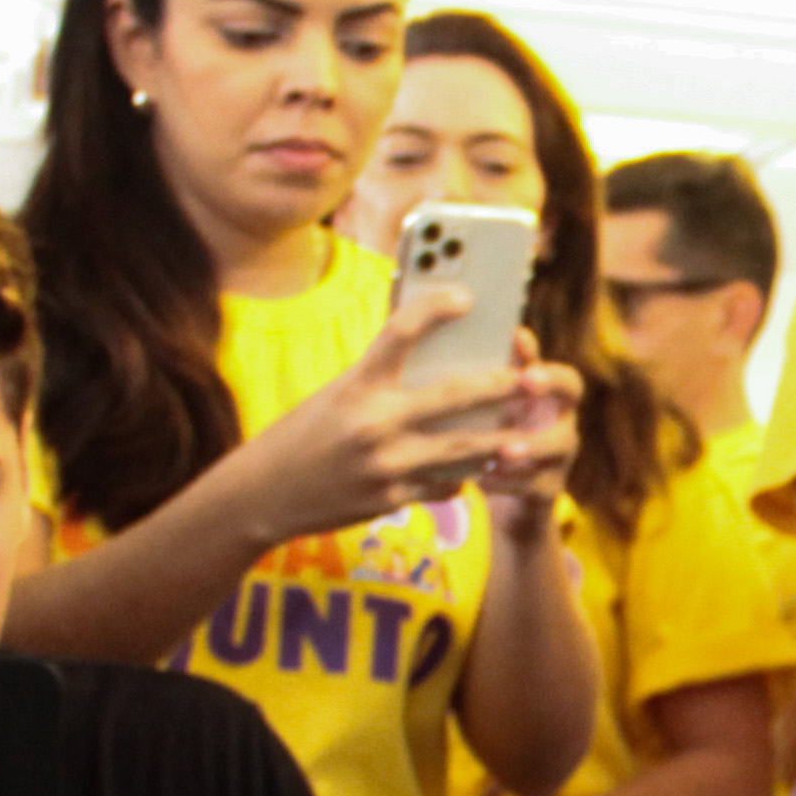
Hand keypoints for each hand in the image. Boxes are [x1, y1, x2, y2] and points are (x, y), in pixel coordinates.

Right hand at [235, 285, 527, 538]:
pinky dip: (462, 476)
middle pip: (454, 396)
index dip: (435, 308)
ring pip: (463, 450)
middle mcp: (372, 422)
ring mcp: (385, 465)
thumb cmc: (304, 435)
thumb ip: (381, 379)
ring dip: (498, 442)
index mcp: (356, 385)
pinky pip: (444, 485)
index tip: (467, 297)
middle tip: (531, 379)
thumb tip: (437, 358)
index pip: (400, 332)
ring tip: (523, 437)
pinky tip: (474, 470)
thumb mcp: (335, 395)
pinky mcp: (390, 499)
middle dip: (500, 387)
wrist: (264, 493)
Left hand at [474, 341, 583, 532]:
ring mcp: (561, 457)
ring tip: (502, 447)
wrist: (508, 504)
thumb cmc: (498, 440)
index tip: (523, 354)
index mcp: (548, 398)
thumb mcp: (496, 408)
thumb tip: (507, 333)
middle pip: (572, 394)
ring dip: (530, 443)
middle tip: (525, 381)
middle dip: (550, 385)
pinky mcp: (550, 491)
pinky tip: (483, 479)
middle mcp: (563, 421)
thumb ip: (500, 373)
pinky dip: (509, 483)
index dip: (547, 364)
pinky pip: (538, 486)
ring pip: (560, 444)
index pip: (563, 374)